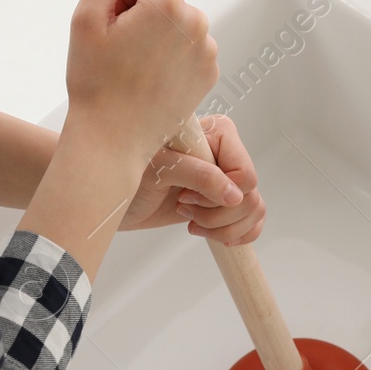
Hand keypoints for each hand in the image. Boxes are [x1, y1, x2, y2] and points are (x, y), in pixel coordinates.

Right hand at [62, 0, 219, 164]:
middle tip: (118, 49)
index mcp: (168, 4)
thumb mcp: (87, 18)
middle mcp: (196, 23)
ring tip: (133, 66)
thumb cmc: (96, 83)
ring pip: (175, 22)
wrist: (113, 138)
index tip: (110, 26)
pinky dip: (170, 56)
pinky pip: (188, 47)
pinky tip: (149, 78)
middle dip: (140, 13)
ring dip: (156, 34)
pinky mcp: (208, 73)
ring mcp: (206, 50)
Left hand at [120, 114, 265, 245]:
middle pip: (250, 197)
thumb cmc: (130, 177)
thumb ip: (199, 175)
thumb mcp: (160, 171)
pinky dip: (239, 234)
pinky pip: (253, 219)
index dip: (220, 194)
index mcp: (217, 134)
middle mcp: (227, 154)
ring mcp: (227, 179)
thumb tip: (235, 195)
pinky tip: (214, 235)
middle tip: (183, 209)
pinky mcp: (224, 201)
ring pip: (254, 211)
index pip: (245, 174)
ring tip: (192, 223)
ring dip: (224, 228)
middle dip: (218, 215)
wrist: (116, 201)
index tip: (186, 196)